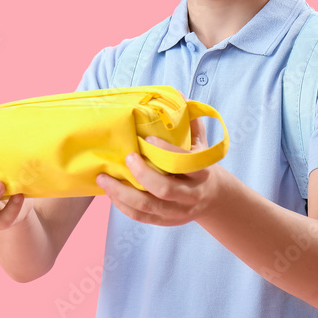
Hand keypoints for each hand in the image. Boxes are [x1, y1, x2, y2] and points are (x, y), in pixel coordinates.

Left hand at [95, 112, 220, 226]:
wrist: (214, 198)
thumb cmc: (201, 164)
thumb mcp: (200, 144)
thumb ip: (189, 123)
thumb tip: (179, 96)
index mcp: (202, 173)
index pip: (184, 163)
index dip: (165, 151)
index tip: (147, 139)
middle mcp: (191, 194)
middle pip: (164, 188)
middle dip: (141, 174)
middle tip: (125, 158)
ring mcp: (179, 211)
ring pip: (148, 206)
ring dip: (122, 193)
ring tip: (103, 178)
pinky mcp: (167, 222)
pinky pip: (141, 217)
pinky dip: (123, 206)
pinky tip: (111, 193)